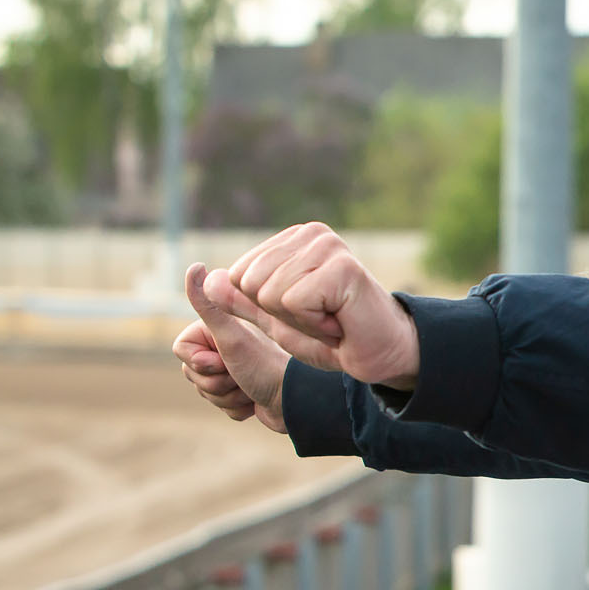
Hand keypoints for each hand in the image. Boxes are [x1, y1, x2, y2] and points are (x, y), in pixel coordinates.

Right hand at [173, 263, 290, 432]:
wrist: (295, 398)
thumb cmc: (263, 366)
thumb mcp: (230, 336)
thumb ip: (208, 304)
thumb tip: (194, 267)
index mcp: (216, 328)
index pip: (181, 350)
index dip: (200, 361)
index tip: (223, 359)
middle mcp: (223, 345)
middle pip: (191, 373)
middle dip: (216, 381)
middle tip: (240, 374)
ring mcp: (232, 369)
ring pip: (205, 392)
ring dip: (229, 396)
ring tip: (250, 386)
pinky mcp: (241, 391)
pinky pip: (222, 407)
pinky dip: (238, 407)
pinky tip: (255, 399)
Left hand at [220, 222, 420, 390]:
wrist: (380, 355)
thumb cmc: (333, 336)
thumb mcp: (276, 320)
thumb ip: (242, 301)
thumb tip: (207, 280)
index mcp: (293, 239)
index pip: (241, 274)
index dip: (266, 308)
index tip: (304, 312)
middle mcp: (310, 234)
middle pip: (252, 283)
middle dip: (281, 316)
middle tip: (320, 318)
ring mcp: (328, 246)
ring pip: (271, 294)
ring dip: (301, 322)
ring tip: (331, 320)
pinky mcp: (342, 267)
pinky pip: (294, 302)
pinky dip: (314, 325)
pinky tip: (340, 322)